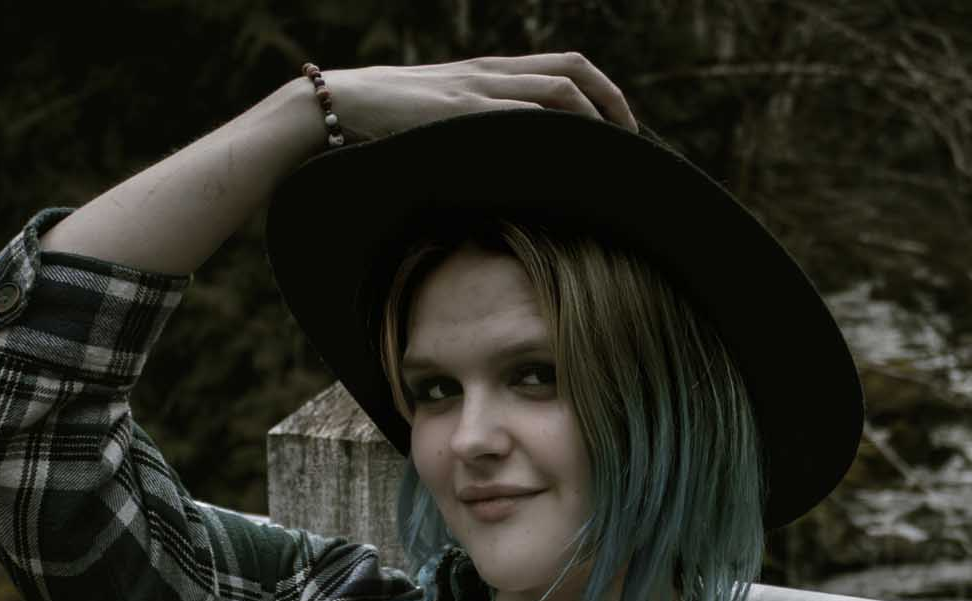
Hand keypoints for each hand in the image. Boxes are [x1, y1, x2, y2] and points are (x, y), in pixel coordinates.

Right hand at [324, 53, 636, 142]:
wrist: (339, 104)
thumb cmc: (387, 120)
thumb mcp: (444, 117)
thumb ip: (480, 127)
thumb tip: (511, 164)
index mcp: (491, 71)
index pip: (564, 65)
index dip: (602, 90)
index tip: (622, 126)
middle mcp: (491, 72)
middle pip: (571, 69)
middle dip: (611, 101)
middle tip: (632, 139)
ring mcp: (477, 88)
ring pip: (554, 90)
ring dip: (591, 119)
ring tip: (610, 152)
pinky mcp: (460, 112)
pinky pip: (519, 117)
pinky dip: (551, 134)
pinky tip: (568, 159)